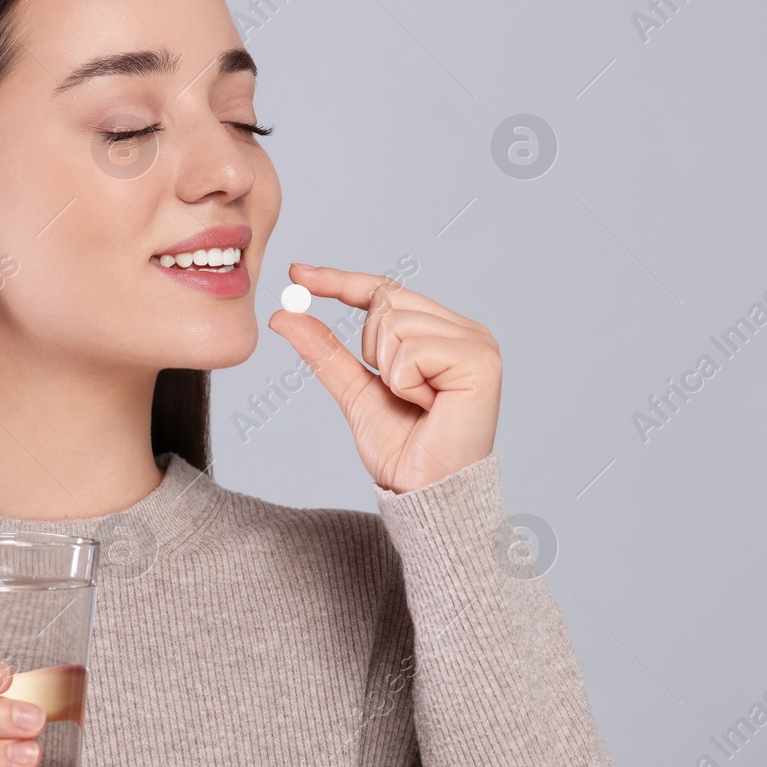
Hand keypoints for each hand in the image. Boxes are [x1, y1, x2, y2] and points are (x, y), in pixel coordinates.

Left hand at [267, 263, 500, 492]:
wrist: (424, 493)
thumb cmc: (403, 450)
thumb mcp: (354, 391)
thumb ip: (326, 350)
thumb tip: (286, 314)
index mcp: (442, 333)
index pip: (386, 291)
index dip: (340, 280)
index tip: (297, 273)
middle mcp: (465, 330)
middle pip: (386, 302)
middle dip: (372, 349)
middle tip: (397, 391)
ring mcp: (477, 342)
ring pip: (395, 324)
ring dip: (389, 372)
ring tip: (417, 402)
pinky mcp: (480, 360)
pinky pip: (413, 350)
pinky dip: (405, 382)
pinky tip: (430, 405)